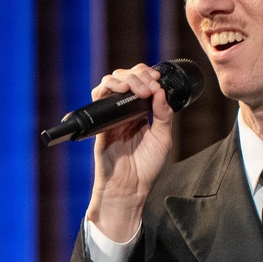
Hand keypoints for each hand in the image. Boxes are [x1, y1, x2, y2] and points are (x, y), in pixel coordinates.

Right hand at [86, 63, 174, 241]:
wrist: (128, 187)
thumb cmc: (146, 168)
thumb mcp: (163, 138)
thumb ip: (163, 114)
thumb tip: (160, 91)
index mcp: (142, 113)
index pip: (142, 83)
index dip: (148, 75)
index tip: (157, 78)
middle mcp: (126, 111)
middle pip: (127, 77)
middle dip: (139, 74)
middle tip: (150, 85)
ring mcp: (112, 115)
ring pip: (112, 82)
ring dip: (126, 78)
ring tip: (138, 88)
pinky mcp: (101, 121)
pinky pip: (99, 97)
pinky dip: (109, 87)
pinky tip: (123, 91)